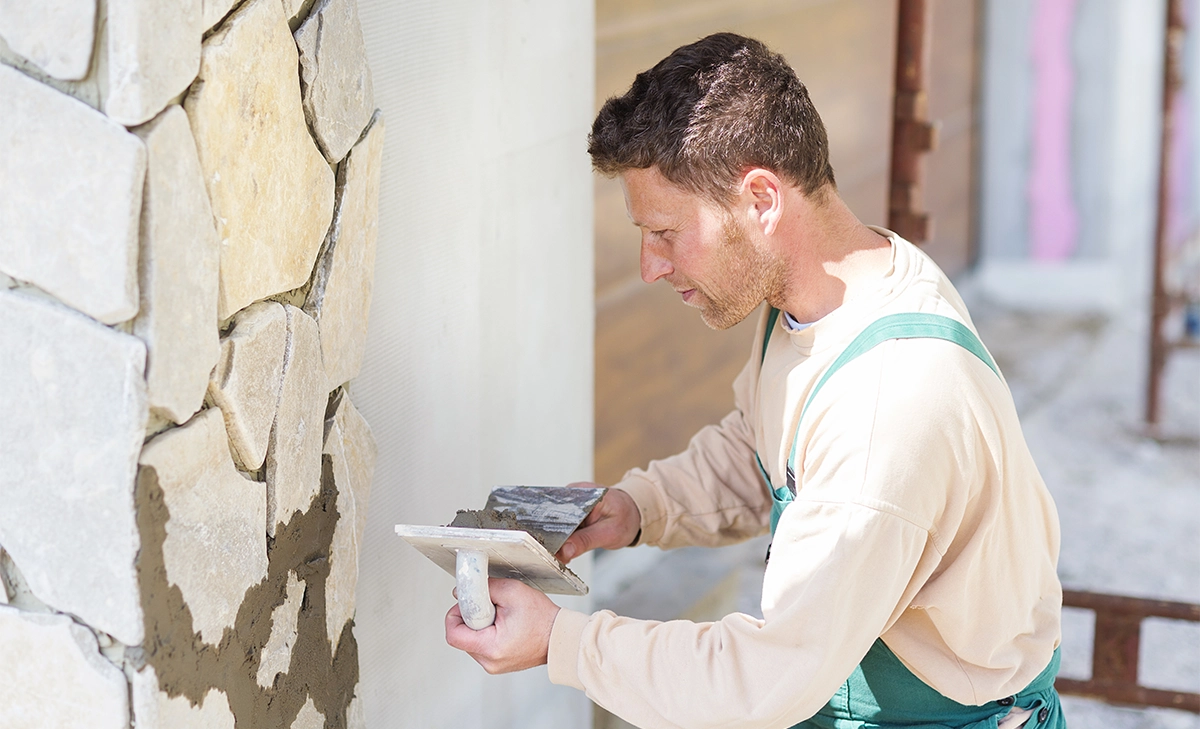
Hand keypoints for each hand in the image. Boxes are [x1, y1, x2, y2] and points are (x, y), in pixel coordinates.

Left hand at [445, 578, 559, 673]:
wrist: (560, 636)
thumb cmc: (543, 618)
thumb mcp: (512, 591)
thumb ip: (484, 588)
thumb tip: (462, 591)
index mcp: (491, 647)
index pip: (453, 635)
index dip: (455, 614)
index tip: (467, 604)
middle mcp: (489, 662)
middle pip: (461, 636)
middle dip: (472, 617)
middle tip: (491, 608)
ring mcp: (493, 665)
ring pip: (471, 641)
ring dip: (480, 625)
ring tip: (502, 618)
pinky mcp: (497, 663)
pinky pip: (482, 645)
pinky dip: (488, 633)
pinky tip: (505, 626)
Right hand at [555, 483, 640, 562]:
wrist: (633, 513)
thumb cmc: (625, 518)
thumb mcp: (609, 533)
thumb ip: (586, 541)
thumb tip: (565, 551)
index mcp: (584, 493)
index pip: (561, 512)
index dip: (553, 532)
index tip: (552, 550)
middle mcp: (574, 493)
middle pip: (554, 516)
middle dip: (553, 538)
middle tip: (557, 556)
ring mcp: (571, 501)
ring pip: (555, 522)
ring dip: (556, 539)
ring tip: (560, 554)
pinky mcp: (571, 509)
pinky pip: (561, 524)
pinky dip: (561, 537)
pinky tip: (564, 548)